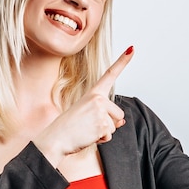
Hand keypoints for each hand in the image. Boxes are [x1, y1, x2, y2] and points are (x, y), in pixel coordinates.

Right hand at [33, 46, 133, 166]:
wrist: (56, 138)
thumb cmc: (69, 127)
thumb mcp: (88, 116)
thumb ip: (106, 115)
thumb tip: (122, 121)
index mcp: (93, 93)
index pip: (110, 74)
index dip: (123, 61)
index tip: (132, 49)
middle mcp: (98, 98)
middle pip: (119, 114)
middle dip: (109, 124)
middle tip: (89, 125)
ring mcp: (100, 110)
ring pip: (115, 126)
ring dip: (104, 132)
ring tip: (87, 130)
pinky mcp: (102, 124)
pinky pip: (110, 136)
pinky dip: (101, 140)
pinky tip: (88, 136)